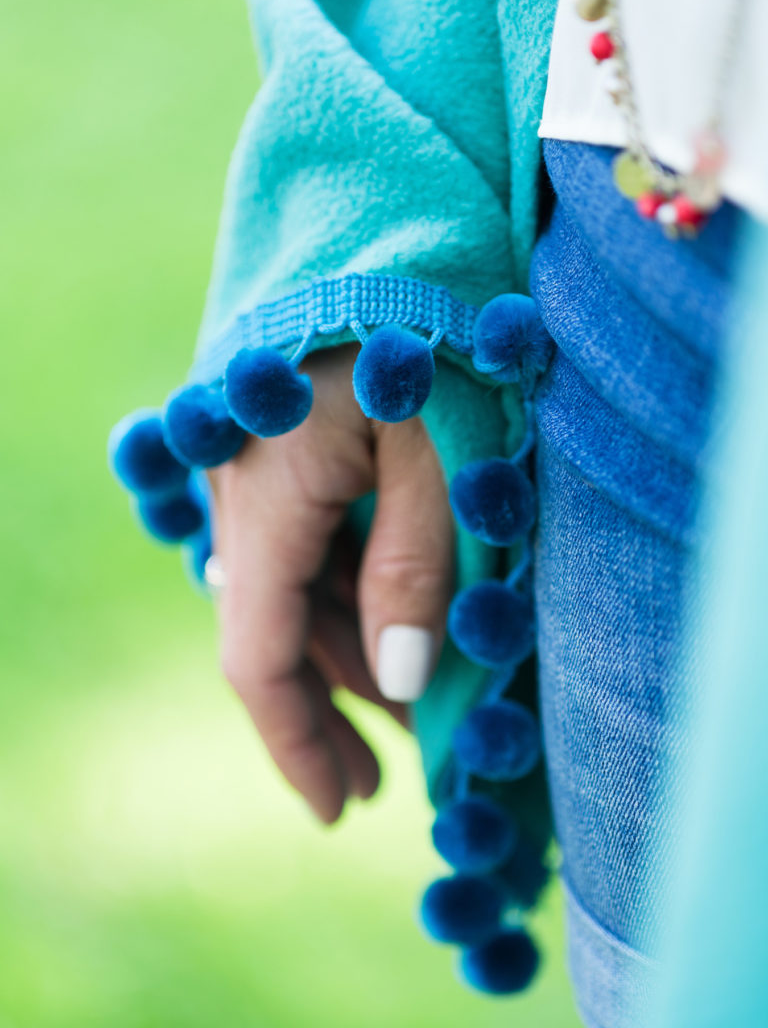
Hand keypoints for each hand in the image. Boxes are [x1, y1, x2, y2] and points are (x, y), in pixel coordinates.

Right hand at [207, 345, 453, 823]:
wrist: (380, 215)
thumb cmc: (421, 330)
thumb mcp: (436, 457)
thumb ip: (411, 574)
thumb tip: (398, 683)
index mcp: (268, 505)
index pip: (258, 660)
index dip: (296, 744)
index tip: (338, 812)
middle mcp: (243, 497)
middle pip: (274, 634)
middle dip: (329, 711)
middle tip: (391, 772)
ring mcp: (256, 472)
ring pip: (290, 595)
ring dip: (340, 656)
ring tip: (405, 708)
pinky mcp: (282, 451)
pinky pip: (301, 547)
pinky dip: (341, 597)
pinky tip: (385, 621)